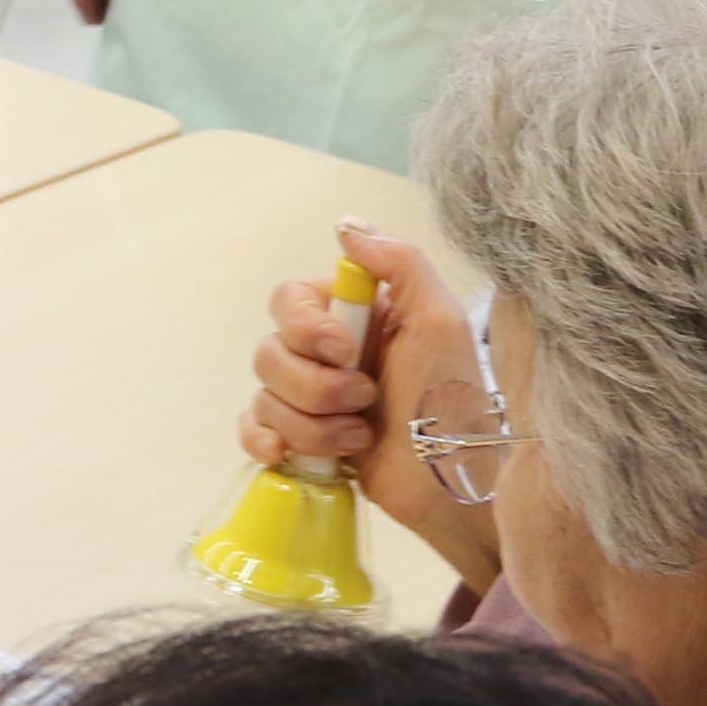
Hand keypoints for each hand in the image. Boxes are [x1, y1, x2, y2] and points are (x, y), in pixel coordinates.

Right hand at [234, 219, 498, 586]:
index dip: (306, 327)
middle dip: (314, 385)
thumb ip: (399, 262)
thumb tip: (345, 226)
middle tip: (364, 399)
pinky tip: (289, 453)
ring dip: (312, 423)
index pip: (289, 299)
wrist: (452, 479)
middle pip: (269, 350)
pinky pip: (253, 430)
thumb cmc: (453, 399)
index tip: (344, 351)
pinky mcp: (302, 439)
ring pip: (265, 396)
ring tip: (359, 437)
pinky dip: (266, 440)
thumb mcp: (440, 320)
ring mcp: (311, 399)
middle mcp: (327, 353)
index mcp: (355, 316)